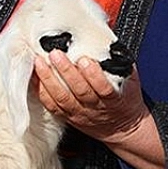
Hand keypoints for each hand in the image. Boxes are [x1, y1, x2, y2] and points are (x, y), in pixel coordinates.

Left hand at [33, 50, 147, 145]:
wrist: (123, 127)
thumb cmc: (126, 100)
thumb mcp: (130, 79)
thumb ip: (119, 62)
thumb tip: (107, 40)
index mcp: (114, 99)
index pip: (103, 88)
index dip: (93, 75)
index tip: (85, 60)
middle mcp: (96, 108)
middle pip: (79, 91)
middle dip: (66, 71)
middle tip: (55, 54)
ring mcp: (80, 113)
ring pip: (62, 98)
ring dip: (49, 79)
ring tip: (40, 62)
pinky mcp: (68, 117)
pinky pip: (52, 106)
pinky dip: (42, 92)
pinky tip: (36, 78)